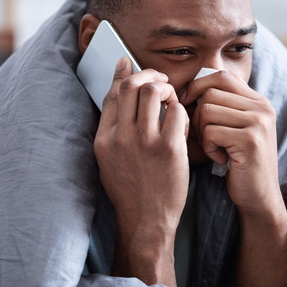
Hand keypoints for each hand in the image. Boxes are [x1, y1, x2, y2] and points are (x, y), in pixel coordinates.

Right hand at [94, 57, 189, 286]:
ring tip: (172, 99)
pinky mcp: (169, 149)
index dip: (122, 74)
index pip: (111, 93)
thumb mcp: (109, 160)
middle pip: (131, 86)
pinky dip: (181, 109)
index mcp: (104, 139)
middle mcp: (121, 137)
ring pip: (153, 91)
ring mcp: (144, 142)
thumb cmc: (131, 191)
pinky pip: (177, 112)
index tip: (130, 64)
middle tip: (160, 81)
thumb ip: (113, 129)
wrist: (146, 222)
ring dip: (166, 89)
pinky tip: (182, 120)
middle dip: (148, 75)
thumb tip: (118, 97)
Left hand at [180, 71, 281, 215]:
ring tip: (215, 149)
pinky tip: (220, 159)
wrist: (260, 196)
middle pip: (209, 94)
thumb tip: (188, 88)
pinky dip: (208, 148)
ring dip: (202, 133)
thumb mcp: (236, 128)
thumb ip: (223, 106)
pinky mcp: (250, 140)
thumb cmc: (240, 162)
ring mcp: (258, 123)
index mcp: (258, 101)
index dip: (198, 86)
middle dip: (197, 116)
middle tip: (205, 137)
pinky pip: (211, 132)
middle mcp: (262, 107)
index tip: (186, 102)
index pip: (221, 76)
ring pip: (207, 111)